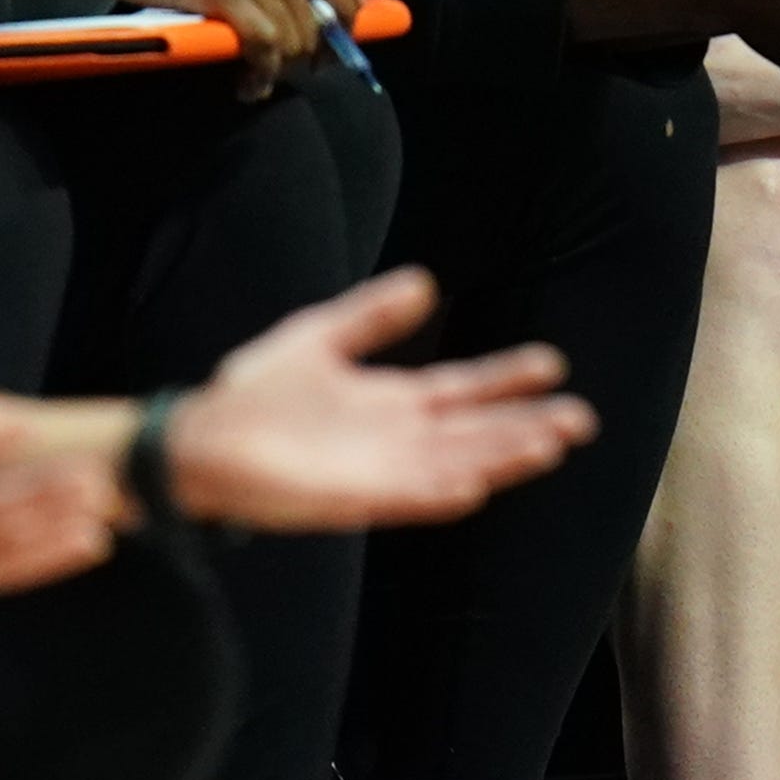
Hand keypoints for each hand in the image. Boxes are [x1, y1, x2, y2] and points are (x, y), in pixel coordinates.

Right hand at [24, 0, 358, 98]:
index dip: (342, 27)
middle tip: (286, 67)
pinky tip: (247, 84)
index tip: (326, 49)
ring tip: (254, 77)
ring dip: (279, 68)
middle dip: (312, 53)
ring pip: (296, 38)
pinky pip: (264, 47)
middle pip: (325, 19)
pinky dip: (260, 74)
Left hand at [167, 269, 595, 526]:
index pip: (464, 390)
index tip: (554, 362)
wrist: (199, 440)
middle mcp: (398, 439)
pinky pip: (407, 497)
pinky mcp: (352, 498)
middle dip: (528, 425)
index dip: (507, 378)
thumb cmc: (256, 395)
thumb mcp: (318, 337)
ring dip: (501, 458)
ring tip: (549, 445)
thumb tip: (426, 282)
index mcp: (394, 402)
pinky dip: (441, 491)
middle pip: (477, 432)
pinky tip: (475, 484)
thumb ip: (371, 316)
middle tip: (581, 418)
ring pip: (457, 464)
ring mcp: (380, 471)